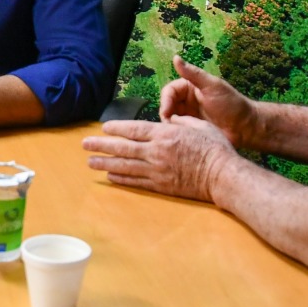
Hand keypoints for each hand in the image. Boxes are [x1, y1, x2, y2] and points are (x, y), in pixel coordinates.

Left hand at [82, 116, 237, 201]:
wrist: (223, 176)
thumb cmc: (215, 148)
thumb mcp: (198, 126)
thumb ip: (180, 122)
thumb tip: (168, 121)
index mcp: (164, 134)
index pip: (133, 129)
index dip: (116, 128)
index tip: (103, 128)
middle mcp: (156, 151)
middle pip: (122, 147)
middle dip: (101, 145)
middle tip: (84, 145)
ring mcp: (157, 170)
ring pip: (125, 165)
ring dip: (105, 163)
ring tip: (90, 162)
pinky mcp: (161, 186)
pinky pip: (136, 181)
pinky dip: (121, 179)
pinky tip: (110, 176)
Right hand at [159, 56, 260, 150]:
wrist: (246, 127)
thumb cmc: (232, 104)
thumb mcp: (212, 86)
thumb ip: (193, 73)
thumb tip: (175, 57)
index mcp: (190, 87)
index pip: (169, 91)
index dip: (165, 101)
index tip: (166, 113)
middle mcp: (187, 101)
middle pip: (167, 106)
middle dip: (167, 115)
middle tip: (171, 126)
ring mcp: (190, 116)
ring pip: (171, 120)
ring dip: (172, 125)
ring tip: (179, 133)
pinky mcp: (193, 130)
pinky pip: (179, 131)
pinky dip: (178, 133)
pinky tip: (183, 138)